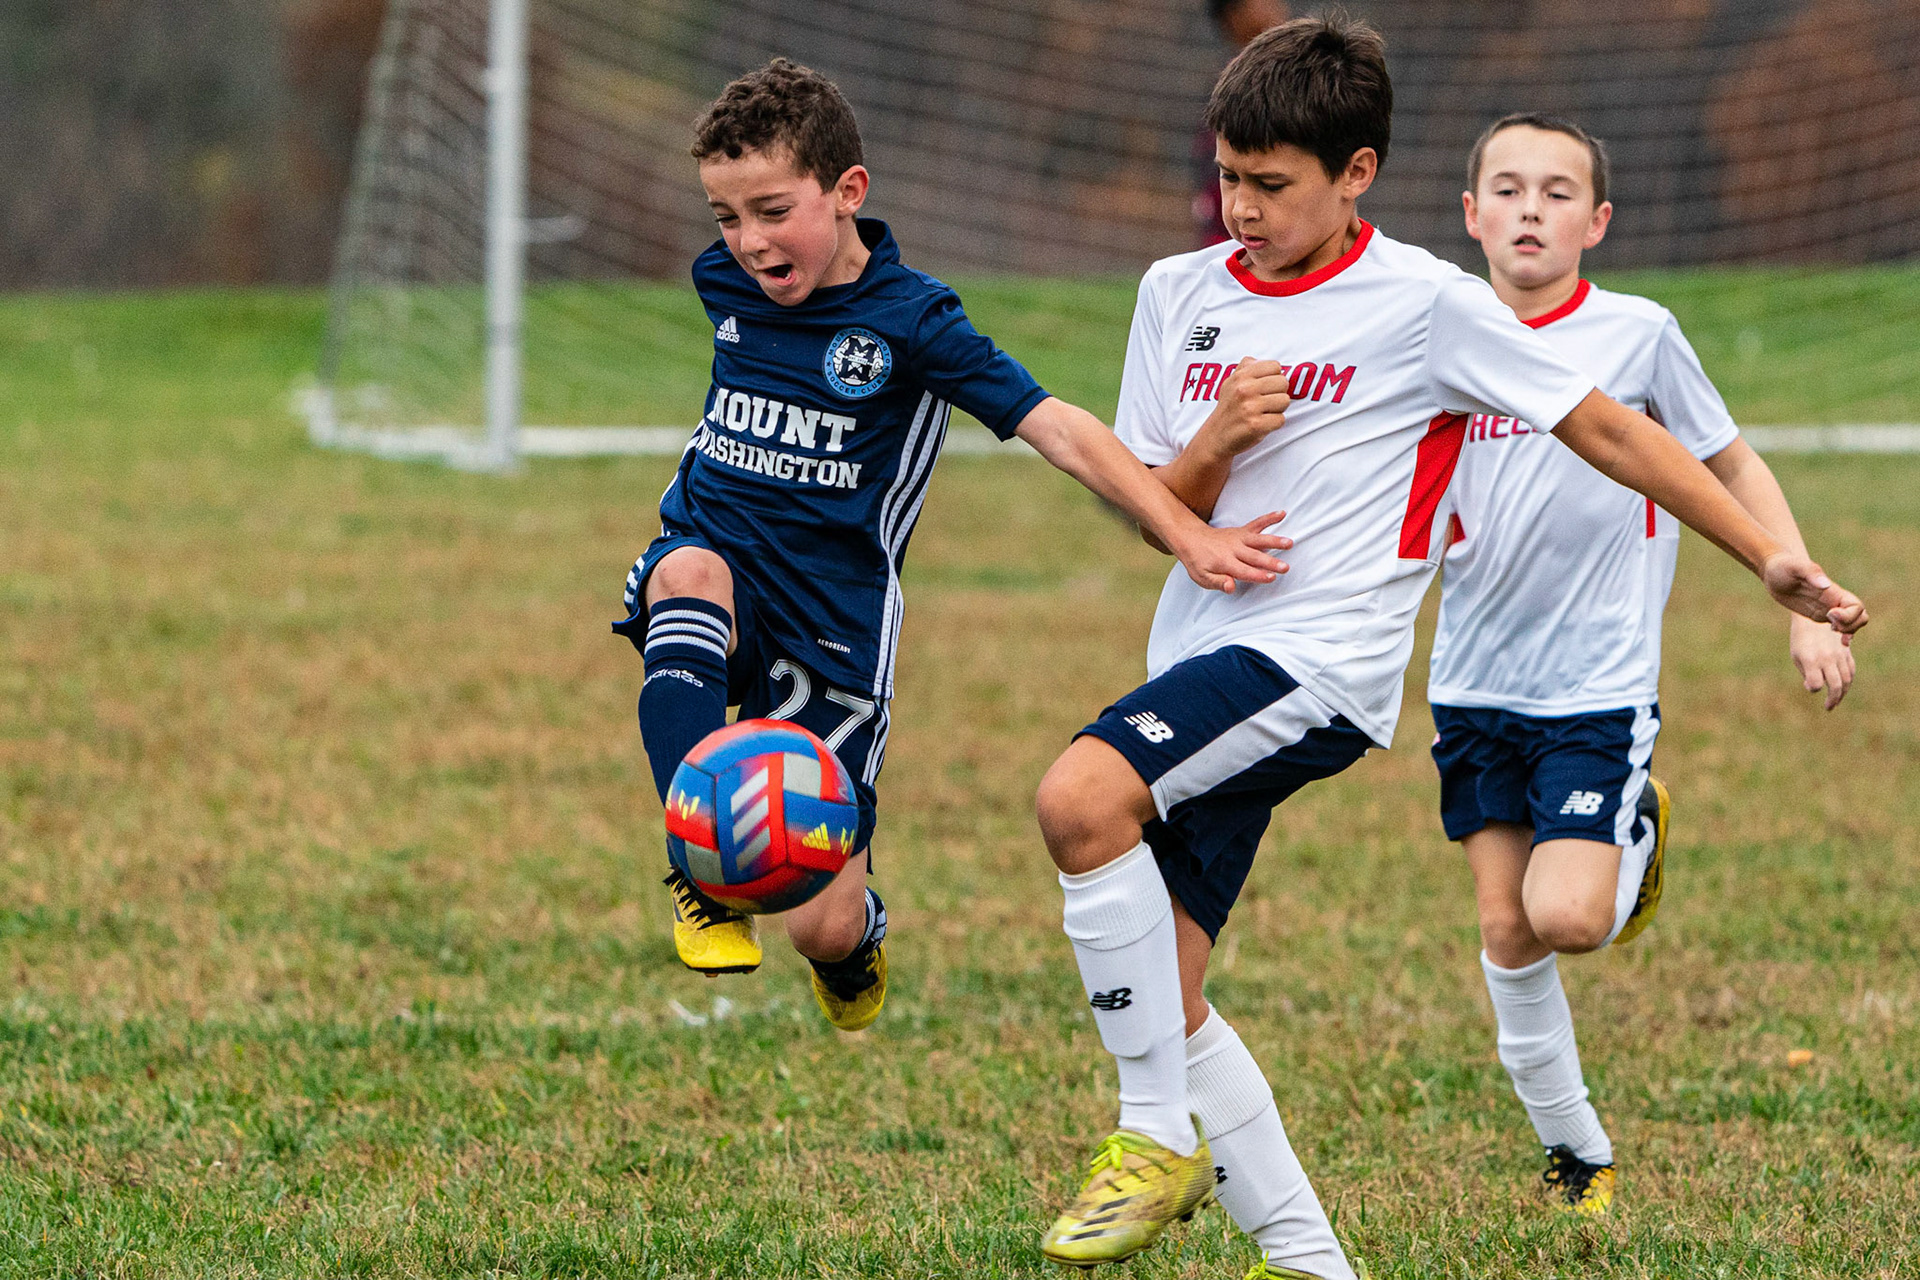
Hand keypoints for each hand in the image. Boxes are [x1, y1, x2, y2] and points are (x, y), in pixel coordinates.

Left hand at [1170, 510, 1291, 593]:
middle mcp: (1234, 549)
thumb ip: (1218, 582)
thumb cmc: (1198, 561)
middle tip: (1285, 567)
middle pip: (1255, 557)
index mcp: (1224, 563)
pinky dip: (1269, 518)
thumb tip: (1231, 587)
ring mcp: (1239, 538)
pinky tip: (1282, 513)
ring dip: (1275, 541)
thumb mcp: (1202, 577)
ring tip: (1289, 543)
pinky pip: (1257, 523)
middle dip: (1271, 562)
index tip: (1272, 577)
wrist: (1191, 538)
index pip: (1244, 571)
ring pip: (1259, 539)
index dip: (1258, 575)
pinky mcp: (1242, 531)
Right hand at [1196, 359, 1291, 460]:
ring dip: (1277, 409)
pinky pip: (1281, 419)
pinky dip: (1273, 424)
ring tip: (1263, 413)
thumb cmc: (1229, 409)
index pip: (1275, 366)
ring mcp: (1250, 408)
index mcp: (1240, 377)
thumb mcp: (1231, 382)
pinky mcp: (1256, 425)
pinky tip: (1261, 424)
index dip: (1273, 377)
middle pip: (1283, 382)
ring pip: (1285, 401)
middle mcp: (1244, 390)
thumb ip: (1247, 367)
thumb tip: (1271, 363)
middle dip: (1277, 393)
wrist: (1215, 437)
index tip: (1264, 388)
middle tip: (1264, 402)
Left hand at [1760, 552, 1867, 634]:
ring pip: (1852, 622)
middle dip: (1851, 625)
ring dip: (1848, 630)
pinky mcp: (1818, 614)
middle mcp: (1834, 600)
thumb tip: (1826, 585)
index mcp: (1833, 591)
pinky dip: (1842, 633)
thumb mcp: (1795, 567)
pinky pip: (1838, 626)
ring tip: (1833, 630)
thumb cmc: (1783, 567)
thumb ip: (1811, 573)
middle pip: (1860, 616)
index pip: (1856, 606)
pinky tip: (1835, 638)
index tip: (1830, 614)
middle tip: (1832, 627)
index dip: (1848, 615)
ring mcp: (1828, 608)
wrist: (1772, 572)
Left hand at [1790, 615, 1854, 710]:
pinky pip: (1851, 670)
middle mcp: (1827, 658)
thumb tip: (1814, 688)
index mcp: (1811, 659)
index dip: (1813, 688)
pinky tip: (1843, 688)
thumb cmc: (1801, 639)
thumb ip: (1806, 673)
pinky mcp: (1847, 651)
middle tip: (1829, 707)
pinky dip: (1849, 681)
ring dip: (1842, 693)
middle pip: (1835, 685)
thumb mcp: (1797, 655)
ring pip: (1847, 679)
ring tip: (1836, 701)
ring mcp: (1839, 655)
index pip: (1816, 684)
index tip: (1810, 685)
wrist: (1815, 617)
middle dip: (1833, 699)